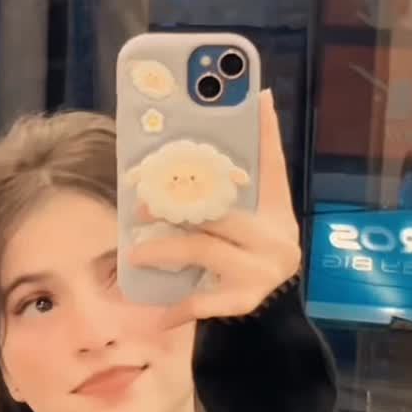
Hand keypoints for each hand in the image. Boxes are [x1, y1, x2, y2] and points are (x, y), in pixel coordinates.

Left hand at [126, 89, 301, 327]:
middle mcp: (274, 238)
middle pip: (220, 213)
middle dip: (175, 207)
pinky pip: (203, 301)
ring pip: (204, 251)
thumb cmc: (253, 255)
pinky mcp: (243, 303)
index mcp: (277, 211)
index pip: (273, 164)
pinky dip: (178, 308)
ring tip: (134, 253)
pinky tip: (156, 315)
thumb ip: (238, 178)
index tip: (258, 96)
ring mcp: (260, 272)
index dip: (266, 132)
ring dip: (165, 250)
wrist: (277, 314)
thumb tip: (248, 109)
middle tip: (138, 208)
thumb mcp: (256, 217)